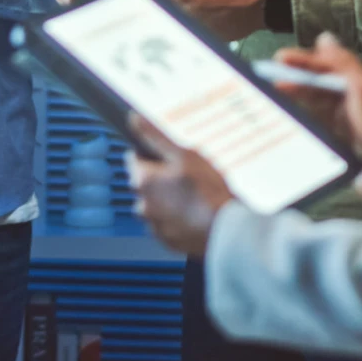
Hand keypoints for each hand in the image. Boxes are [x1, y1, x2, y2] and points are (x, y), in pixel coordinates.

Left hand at [127, 115, 233, 256]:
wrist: (228, 230)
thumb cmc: (209, 192)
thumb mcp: (184, 154)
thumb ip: (155, 136)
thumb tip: (133, 120)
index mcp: (144, 180)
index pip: (133, 159)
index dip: (150, 155)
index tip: (166, 159)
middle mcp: (143, 204)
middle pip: (142, 183)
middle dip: (158, 179)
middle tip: (183, 178)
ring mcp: (154, 225)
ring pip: (153, 205)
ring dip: (164, 200)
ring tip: (189, 198)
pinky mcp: (166, 241)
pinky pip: (163, 224)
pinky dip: (172, 219)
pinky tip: (191, 215)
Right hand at [275, 33, 361, 195]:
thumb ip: (344, 63)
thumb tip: (325, 38)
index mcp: (361, 85)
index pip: (327, 66)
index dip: (304, 61)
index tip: (280, 59)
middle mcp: (355, 101)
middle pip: (319, 84)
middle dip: (295, 78)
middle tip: (272, 78)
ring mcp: (348, 122)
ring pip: (316, 102)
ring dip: (296, 96)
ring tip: (277, 95)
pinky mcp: (343, 141)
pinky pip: (317, 122)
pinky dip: (303, 115)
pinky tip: (293, 114)